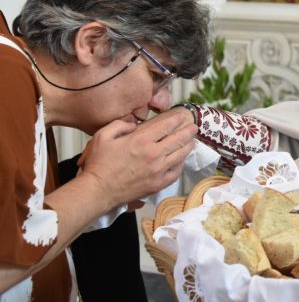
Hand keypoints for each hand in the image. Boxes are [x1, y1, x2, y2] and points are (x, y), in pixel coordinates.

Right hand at [78, 108, 196, 209]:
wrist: (97, 191)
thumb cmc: (99, 164)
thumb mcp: (102, 136)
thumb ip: (120, 125)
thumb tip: (135, 125)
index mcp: (141, 140)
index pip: (166, 126)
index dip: (177, 119)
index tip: (182, 115)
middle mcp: (154, 154)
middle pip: (178, 139)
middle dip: (188, 131)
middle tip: (194, 127)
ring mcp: (158, 170)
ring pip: (180, 155)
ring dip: (188, 146)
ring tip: (192, 142)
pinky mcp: (158, 183)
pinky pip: (175, 172)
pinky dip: (181, 165)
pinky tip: (181, 161)